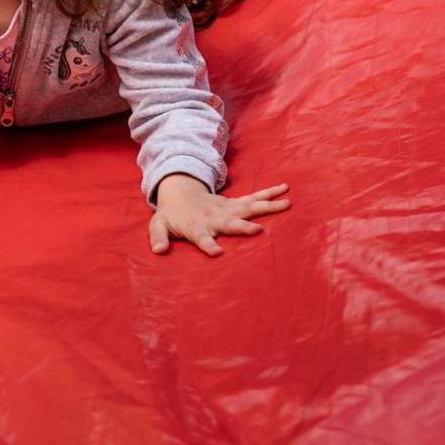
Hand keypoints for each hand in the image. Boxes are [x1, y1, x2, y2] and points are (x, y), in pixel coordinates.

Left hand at [149, 176, 289, 255]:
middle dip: (242, 227)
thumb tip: (158, 251)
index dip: (207, 244)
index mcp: (196, 226)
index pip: (201, 237)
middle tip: (258, 230)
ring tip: (286, 204)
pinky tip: (285, 192)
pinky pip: (254, 199)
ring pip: (248, 207)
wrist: (180, 192)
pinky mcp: (235, 204)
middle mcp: (215, 217)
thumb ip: (158, 238)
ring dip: (266, 206)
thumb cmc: (171, 215)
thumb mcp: (158, 225)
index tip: (217, 253)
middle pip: (230, 223)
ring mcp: (227, 209)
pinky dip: (269, 195)